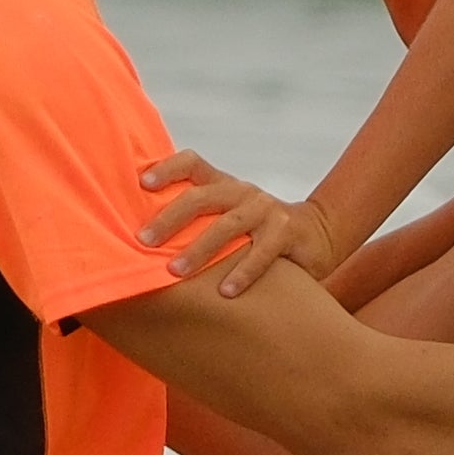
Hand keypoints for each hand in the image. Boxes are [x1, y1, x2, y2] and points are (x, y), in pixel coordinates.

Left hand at [139, 153, 340, 296]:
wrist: (315, 234)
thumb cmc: (254, 231)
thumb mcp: (226, 216)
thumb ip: (195, 220)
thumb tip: (138, 240)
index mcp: (222, 184)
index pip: (192, 163)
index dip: (167, 168)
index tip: (141, 184)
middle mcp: (242, 192)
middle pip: (201, 197)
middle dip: (169, 219)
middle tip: (143, 242)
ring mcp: (266, 210)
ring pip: (228, 225)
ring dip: (199, 249)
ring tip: (175, 272)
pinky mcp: (287, 232)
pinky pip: (262, 252)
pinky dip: (243, 272)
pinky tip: (225, 292)